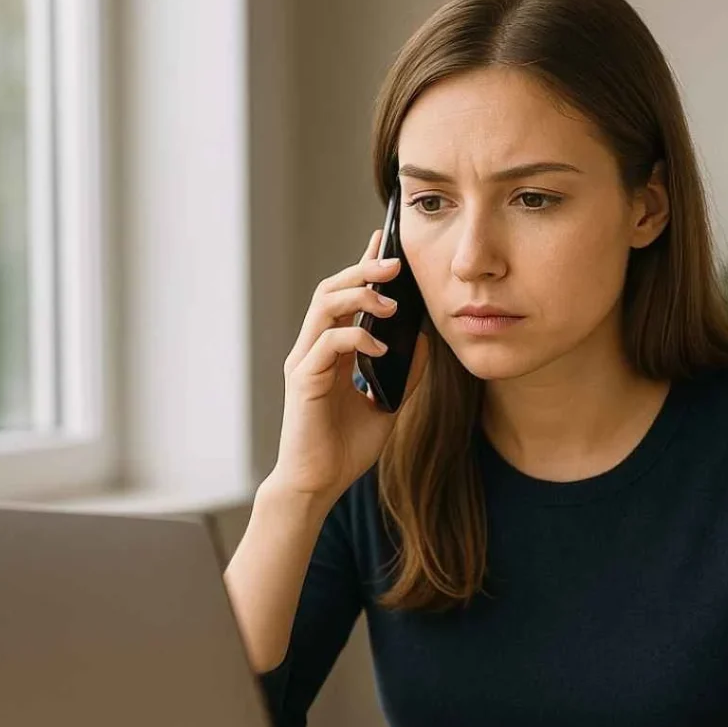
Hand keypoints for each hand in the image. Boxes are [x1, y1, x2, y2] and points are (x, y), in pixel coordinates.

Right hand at [272, 228, 428, 498]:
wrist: (319, 484)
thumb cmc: (345, 448)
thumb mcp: (388, 404)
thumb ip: (403, 373)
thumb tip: (424, 340)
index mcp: (330, 351)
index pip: (344, 297)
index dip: (362, 267)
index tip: (384, 243)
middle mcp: (313, 350)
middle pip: (331, 290)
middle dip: (363, 270)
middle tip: (395, 262)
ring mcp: (305, 362)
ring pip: (323, 306)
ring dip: (358, 295)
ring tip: (390, 299)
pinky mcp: (303, 380)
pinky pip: (328, 344)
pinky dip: (355, 337)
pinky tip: (380, 346)